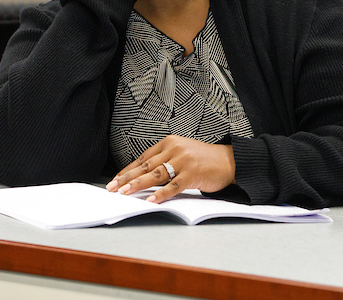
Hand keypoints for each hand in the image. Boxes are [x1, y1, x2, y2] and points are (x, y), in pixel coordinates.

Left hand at [107, 136, 236, 202]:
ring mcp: (184, 161)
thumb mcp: (182, 153)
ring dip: (137, 185)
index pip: (143, 158)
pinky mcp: (192, 173)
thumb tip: (141, 177)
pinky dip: (161, 194)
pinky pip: (173, 186)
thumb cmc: (204, 160)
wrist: (229, 161)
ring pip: (155, 175)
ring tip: (124, 193)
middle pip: (146, 166)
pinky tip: (150, 200)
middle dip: (126, 178)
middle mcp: (175, 149)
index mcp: (170, 142)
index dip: (127, 170)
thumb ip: (164, 161)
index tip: (115, 180)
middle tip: (112, 188)